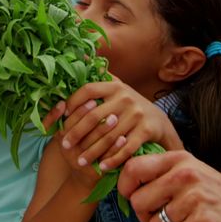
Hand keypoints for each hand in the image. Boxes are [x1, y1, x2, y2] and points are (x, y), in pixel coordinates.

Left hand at [60, 80, 179, 171]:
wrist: (159, 121)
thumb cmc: (128, 106)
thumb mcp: (116, 88)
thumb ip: (99, 76)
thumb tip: (80, 54)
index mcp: (114, 86)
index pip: (88, 90)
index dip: (72, 102)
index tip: (61, 116)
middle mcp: (125, 97)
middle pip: (94, 116)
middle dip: (77, 133)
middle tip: (65, 145)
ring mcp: (136, 114)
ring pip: (108, 136)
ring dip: (92, 151)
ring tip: (80, 162)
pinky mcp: (146, 130)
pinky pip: (126, 148)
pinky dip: (113, 159)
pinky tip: (102, 167)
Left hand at [119, 151, 220, 221]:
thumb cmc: (215, 194)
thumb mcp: (190, 172)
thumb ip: (160, 173)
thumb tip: (122, 184)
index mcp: (179, 160)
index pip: (133, 169)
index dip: (125, 187)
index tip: (131, 197)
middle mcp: (186, 175)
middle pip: (138, 202)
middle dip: (146, 216)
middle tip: (163, 217)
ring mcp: (196, 198)